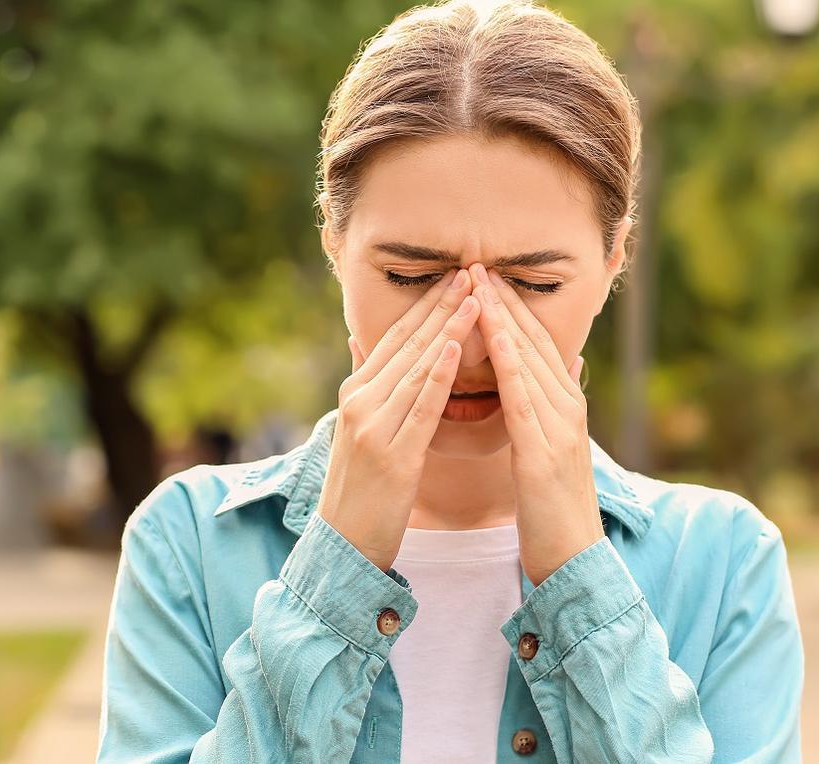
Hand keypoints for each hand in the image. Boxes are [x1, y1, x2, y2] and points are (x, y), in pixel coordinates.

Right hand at [317, 267, 481, 572]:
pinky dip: (438, 375)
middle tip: (471, 271)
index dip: (425, 306)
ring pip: (418, 367)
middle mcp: (360, 402)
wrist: (343, 546)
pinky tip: (456, 348)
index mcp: (355, 394)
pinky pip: (420, 407)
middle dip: (442, 306)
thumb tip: (359, 342)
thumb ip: (366, 387)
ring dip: (448, 329)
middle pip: (408, 344)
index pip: (395, 338)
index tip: (454, 277)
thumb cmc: (360, 490)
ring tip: (475, 297)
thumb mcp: (357, 431)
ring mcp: (373, 427)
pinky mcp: (392, 455)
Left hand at [469, 263, 603, 586]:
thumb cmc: (552, 509)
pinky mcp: (546, 454)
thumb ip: (552, 405)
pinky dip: (511, 366)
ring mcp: (560, 429)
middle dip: (504, 301)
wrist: (572, 561)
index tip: (484, 275)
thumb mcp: (551, 448)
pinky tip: (495, 340)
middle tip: (476, 262)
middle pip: (534, 342)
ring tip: (479, 285)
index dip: (510, 307)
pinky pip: (525, 400)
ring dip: (504, 320)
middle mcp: (567, 409)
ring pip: (531, 362)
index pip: (536, 344)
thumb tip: (563, 364)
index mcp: (564, 407)